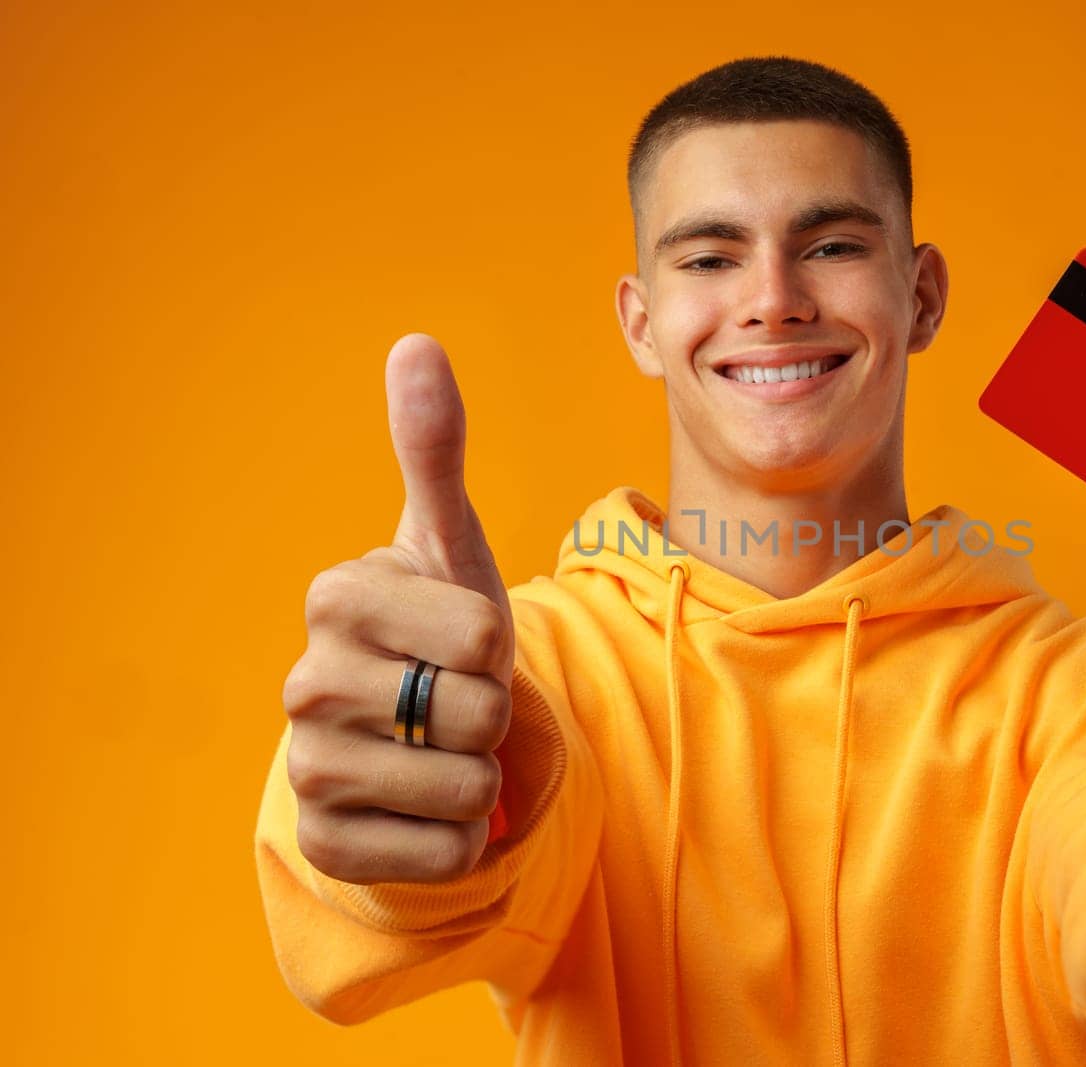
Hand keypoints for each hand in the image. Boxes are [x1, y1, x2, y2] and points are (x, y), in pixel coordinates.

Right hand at [281, 333, 516, 884]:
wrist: (417, 731)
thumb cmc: (442, 624)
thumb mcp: (451, 541)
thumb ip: (435, 449)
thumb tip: (416, 344)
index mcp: (336, 597)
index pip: (482, 632)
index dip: (500, 642)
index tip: (465, 639)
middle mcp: (305, 683)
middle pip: (478, 712)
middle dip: (495, 712)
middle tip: (459, 697)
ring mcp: (308, 768)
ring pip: (466, 787)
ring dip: (483, 773)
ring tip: (447, 748)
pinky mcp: (329, 843)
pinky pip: (445, 852)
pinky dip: (463, 836)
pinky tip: (429, 804)